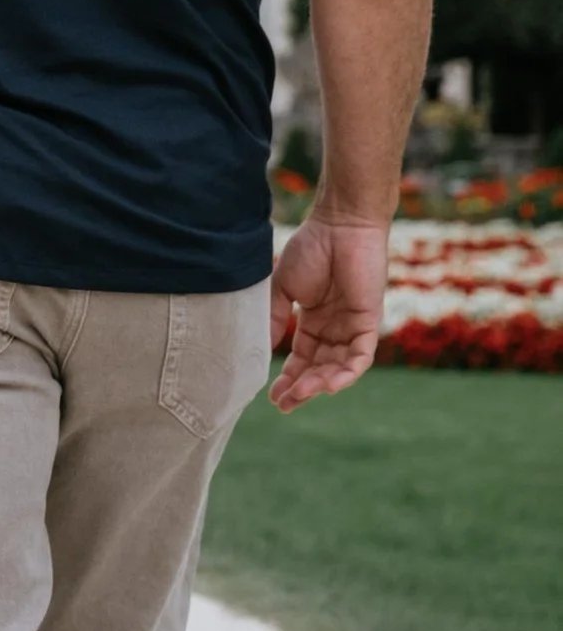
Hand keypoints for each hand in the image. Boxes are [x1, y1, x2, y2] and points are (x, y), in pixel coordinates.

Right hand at [268, 215, 388, 411]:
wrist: (339, 226)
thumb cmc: (310, 250)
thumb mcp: (282, 289)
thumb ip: (274, 319)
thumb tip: (261, 350)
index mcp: (314, 320)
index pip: (302, 357)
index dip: (288, 377)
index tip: (271, 396)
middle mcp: (335, 327)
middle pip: (319, 367)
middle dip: (302, 387)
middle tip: (284, 404)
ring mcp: (352, 326)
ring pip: (339, 366)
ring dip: (320, 383)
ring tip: (299, 395)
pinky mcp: (369, 321)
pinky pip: (361, 356)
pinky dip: (347, 373)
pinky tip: (328, 385)